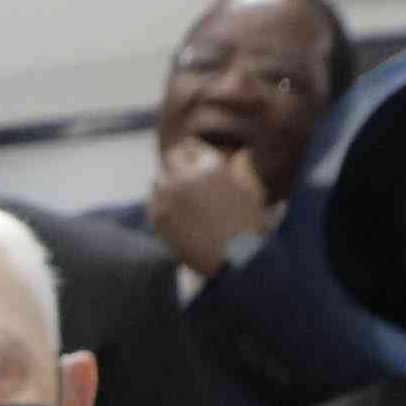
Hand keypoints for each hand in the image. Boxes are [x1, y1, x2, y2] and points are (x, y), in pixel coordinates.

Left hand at [145, 130, 275, 280]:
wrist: (236, 260)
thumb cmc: (250, 225)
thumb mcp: (252, 189)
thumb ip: (242, 168)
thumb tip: (240, 155)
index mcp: (210, 165)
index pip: (189, 145)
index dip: (191, 152)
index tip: (192, 158)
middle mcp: (186, 177)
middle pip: (170, 158)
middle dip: (177, 164)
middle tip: (182, 173)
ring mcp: (169, 197)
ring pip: (158, 179)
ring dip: (167, 182)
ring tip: (178, 192)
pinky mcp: (158, 218)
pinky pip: (153, 201)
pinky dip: (160, 202)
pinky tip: (172, 209)